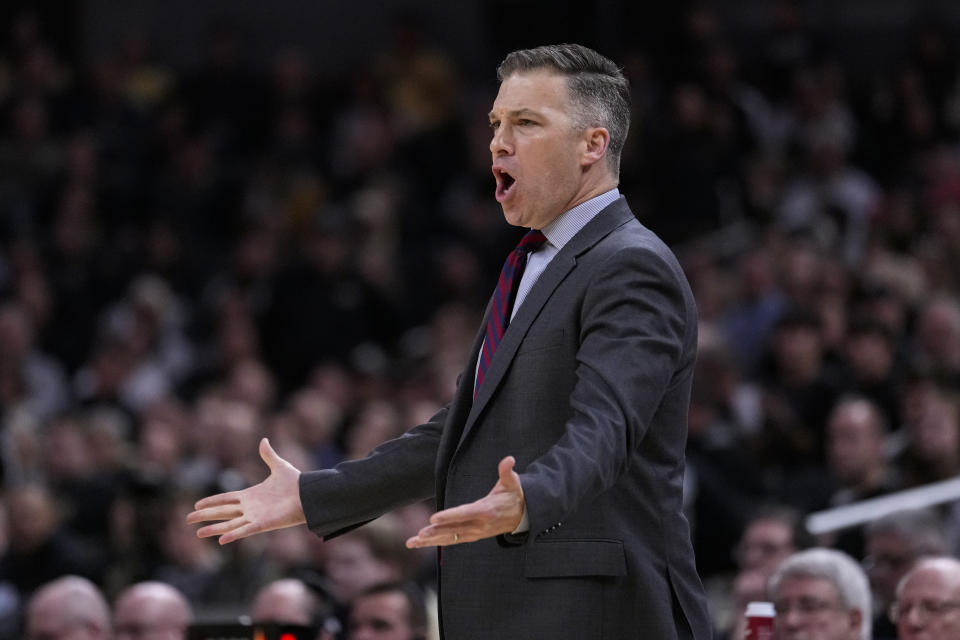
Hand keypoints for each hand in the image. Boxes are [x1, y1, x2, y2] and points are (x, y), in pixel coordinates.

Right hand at [186, 438, 305, 543]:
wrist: (308, 495)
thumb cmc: (296, 483)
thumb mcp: (279, 466)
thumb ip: (268, 455)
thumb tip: (263, 440)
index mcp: (251, 495)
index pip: (225, 499)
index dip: (211, 501)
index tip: (196, 505)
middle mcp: (250, 508)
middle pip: (222, 512)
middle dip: (205, 516)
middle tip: (188, 520)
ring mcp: (255, 517)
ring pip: (229, 524)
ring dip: (214, 528)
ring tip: (198, 533)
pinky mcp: (263, 524)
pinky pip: (245, 531)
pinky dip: (233, 535)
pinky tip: (221, 540)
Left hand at [406, 456, 523, 547]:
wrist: (522, 516)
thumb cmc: (514, 496)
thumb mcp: (513, 482)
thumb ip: (507, 472)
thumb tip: (509, 460)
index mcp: (487, 510)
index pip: (465, 513)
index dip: (449, 516)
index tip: (433, 518)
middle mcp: (479, 525)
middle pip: (454, 530)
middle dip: (435, 532)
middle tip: (419, 534)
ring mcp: (475, 533)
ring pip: (451, 538)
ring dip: (431, 540)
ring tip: (413, 541)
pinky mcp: (472, 536)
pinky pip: (453, 540)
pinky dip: (437, 541)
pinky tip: (423, 542)